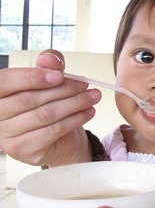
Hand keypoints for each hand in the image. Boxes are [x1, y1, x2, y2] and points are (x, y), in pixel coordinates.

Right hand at [0, 50, 100, 165]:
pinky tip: (87, 112)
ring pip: (44, 115)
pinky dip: (75, 119)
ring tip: (92, 96)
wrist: (56, 138)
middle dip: (63, 89)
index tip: (59, 75)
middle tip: (84, 84)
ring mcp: (6, 135)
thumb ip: (48, 66)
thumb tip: (49, 58)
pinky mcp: (23, 149)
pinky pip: (53, 131)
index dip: (32, 77)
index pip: (5, 82)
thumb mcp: (48, 80)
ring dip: (74, 103)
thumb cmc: (46, 104)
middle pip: (29, 99)